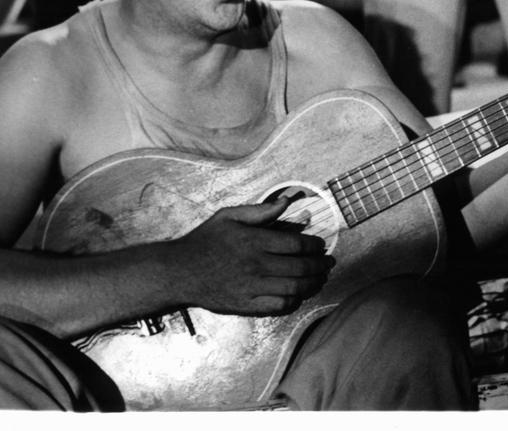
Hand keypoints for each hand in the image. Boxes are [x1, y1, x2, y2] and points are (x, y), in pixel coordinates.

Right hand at [172, 199, 333, 315]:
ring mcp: (252, 288)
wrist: (179, 272)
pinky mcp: (246, 306)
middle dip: (320, 266)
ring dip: (313, 284)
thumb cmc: (205, 241)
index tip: (321, 245)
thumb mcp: (229, 216)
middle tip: (328, 263)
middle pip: (300, 268)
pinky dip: (294, 301)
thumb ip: (260, 210)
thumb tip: (286, 201)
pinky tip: (298, 294)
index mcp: (254, 241)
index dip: (314, 246)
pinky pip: (278, 306)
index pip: (297, 245)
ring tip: (320, 278)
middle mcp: (256, 265)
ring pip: (294, 289)